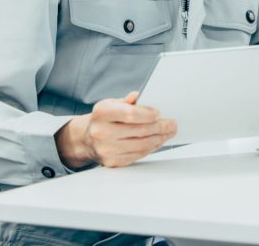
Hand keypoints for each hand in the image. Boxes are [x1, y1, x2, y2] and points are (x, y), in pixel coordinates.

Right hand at [55, 91, 176, 168]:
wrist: (87, 138)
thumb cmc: (103, 119)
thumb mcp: (110, 104)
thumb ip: (126, 101)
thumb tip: (139, 96)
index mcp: (102, 113)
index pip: (130, 114)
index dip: (148, 114)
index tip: (159, 113)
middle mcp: (102, 132)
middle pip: (139, 131)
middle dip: (160, 127)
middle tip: (172, 124)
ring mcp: (107, 149)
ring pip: (141, 145)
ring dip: (159, 139)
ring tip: (168, 133)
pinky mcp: (113, 162)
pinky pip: (138, 155)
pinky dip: (151, 148)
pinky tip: (157, 142)